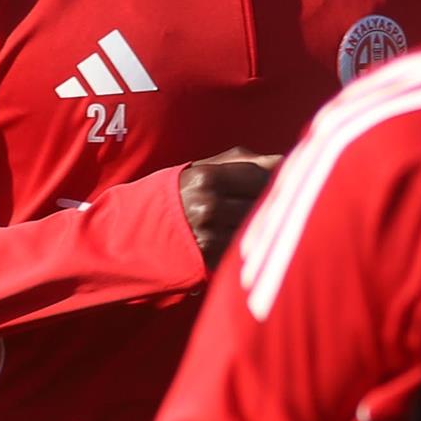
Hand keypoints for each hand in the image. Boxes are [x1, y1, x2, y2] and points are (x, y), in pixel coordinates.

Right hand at [179, 147, 281, 268]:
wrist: (136, 232)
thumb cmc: (175, 196)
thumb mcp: (200, 170)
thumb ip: (241, 160)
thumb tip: (284, 159)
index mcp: (205, 178)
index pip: (259, 175)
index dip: (274, 178)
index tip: (282, 180)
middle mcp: (208, 206)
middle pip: (261, 202)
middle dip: (274, 203)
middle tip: (280, 203)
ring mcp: (209, 235)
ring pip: (257, 228)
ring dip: (265, 226)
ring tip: (264, 222)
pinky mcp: (210, 260)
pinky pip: (245, 250)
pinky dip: (251, 244)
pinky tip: (248, 241)